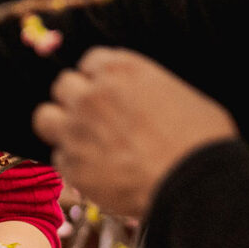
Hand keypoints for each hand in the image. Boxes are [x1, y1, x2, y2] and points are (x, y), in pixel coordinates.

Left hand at [32, 48, 237, 217]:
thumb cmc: (204, 142)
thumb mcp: (182, 97)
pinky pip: (59, 159)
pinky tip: (97, 173)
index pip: (91, 62)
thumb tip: (145, 102)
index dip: (99, 79)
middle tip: (96, 120)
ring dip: (60, 126)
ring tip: (81, 141)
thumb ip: (148, 91)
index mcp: (122, 69)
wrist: (197, 185)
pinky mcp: (73, 166)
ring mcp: (77, 130)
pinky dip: (74, 165)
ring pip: (44, 117)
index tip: (109, 94)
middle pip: (64, 85)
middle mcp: (92, 94)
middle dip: (77, 99)